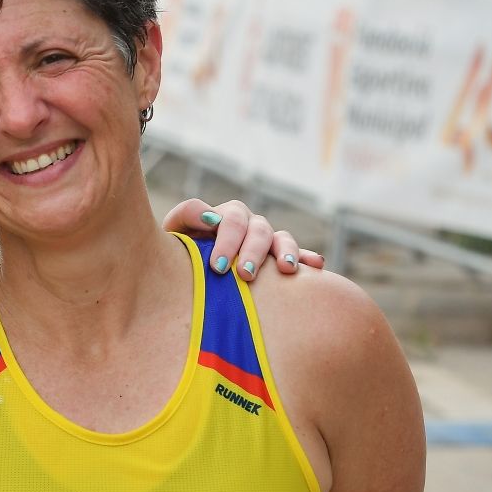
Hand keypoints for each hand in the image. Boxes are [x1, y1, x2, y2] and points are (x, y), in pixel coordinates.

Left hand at [162, 198, 324, 280]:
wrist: (185, 269)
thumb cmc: (178, 250)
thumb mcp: (175, 232)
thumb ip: (187, 217)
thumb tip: (210, 216)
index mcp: (224, 216)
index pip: (231, 219)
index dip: (227, 239)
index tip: (219, 267)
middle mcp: (248, 224)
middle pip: (258, 230)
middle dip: (253, 252)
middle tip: (245, 275)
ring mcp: (265, 239)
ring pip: (280, 239)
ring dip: (285, 252)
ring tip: (286, 270)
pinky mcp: (278, 256)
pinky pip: (297, 254)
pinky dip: (306, 257)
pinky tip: (316, 264)